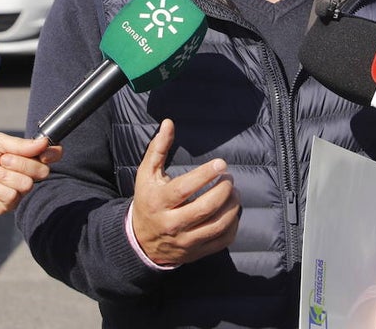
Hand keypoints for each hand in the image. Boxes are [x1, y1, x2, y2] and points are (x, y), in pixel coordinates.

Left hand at [0, 133, 59, 213]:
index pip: (51, 156)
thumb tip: (45, 143)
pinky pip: (12, 197)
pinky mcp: (6, 205)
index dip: (51, 154)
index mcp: (27, 156)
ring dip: (4, 175)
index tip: (42, 152)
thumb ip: (22, 145)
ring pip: (26, 185)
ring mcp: (17, 190)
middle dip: (20, 164)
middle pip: (42, 172)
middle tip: (2, 159)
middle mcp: (25, 173)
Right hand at [131, 118, 240, 266]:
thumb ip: (158, 148)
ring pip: (217, 225)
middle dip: (223, 190)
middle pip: (205, 208)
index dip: (205, 175)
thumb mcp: (147, 174)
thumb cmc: (147, 200)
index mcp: (159, 202)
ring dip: (232, 206)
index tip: (221, 164)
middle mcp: (171, 223)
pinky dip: (233, 224)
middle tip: (229, 179)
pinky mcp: (196, 252)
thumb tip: (169, 123)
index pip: (185, 188)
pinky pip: (222, 240)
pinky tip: (232, 211)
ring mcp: (185, 241)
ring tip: (234, 193)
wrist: (141, 240)